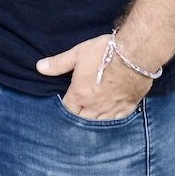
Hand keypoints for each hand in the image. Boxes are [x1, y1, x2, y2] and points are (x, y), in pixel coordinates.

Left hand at [37, 34, 152, 119]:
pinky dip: (112, 120)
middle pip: (82, 120)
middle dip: (78, 117)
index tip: (66, 102)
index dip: (65, 106)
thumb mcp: (77, 54)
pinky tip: (110, 116)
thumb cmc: (104, 52)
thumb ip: (58, 63)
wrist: (135, 54)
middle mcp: (95, 106)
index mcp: (80, 95)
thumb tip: (39, 67)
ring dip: (94, 121)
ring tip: (91, 118)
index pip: (67, 109)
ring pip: (99, 123)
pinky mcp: (127, 107)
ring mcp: (112, 108)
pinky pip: (117, 120)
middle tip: (78, 111)